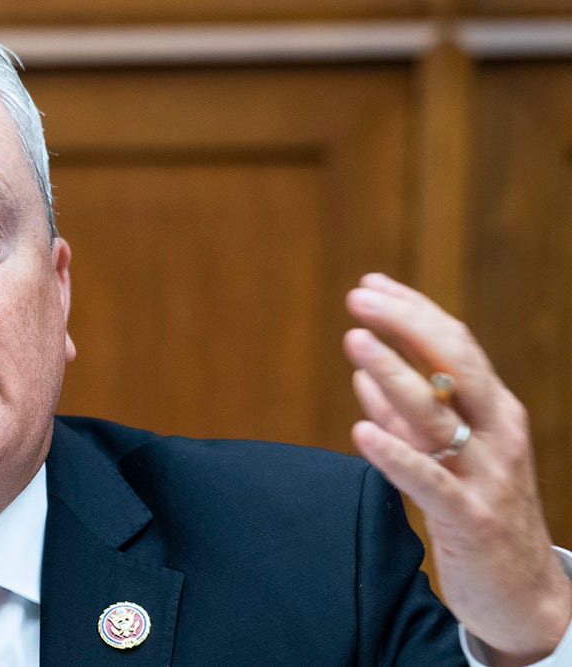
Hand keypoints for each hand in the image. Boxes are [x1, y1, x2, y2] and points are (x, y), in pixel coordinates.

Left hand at [343, 273, 570, 664]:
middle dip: (405, 323)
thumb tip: (365, 375)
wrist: (527, 596)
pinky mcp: (470, 519)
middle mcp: (499, 434)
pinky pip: (428, 480)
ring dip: (392, 372)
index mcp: (497, 413)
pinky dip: (394, 452)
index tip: (370, 284)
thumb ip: (409, 418)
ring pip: (438, 414)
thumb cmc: (481, 516)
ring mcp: (487, 476)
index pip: (456, 345)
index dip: (413, 311)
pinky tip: (360, 429)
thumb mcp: (449, 456)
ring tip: (354, 340)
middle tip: (358, 297)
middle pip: (456, 363)